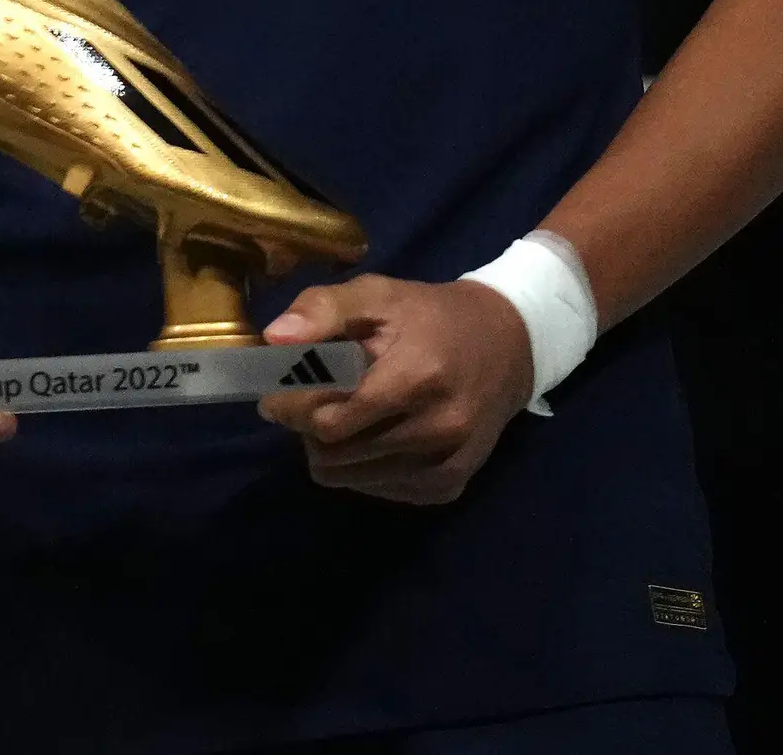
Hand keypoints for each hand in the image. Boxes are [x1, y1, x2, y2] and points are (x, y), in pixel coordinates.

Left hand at [257, 273, 533, 503]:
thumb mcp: (377, 293)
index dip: (289, 407)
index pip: (328, 419)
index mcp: (415, 378)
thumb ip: (323, 309)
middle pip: (334, 452)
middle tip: (307, 401)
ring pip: (350, 477)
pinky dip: (359, 467)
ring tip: (340, 414)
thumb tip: (274, 339)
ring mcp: (447, 463)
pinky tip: (371, 433)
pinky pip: (377, 489)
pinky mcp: (450, 486)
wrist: (508, 346)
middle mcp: (437, 429)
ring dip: (329, 449)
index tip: (274, 393)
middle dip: (305, 427)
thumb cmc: (429, 317)